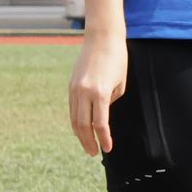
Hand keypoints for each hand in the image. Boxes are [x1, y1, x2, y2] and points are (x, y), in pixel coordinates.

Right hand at [68, 32, 126, 155]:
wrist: (102, 37)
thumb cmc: (117, 58)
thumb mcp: (120, 82)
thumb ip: (110, 101)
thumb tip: (101, 114)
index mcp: (100, 93)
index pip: (100, 124)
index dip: (103, 138)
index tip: (108, 148)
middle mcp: (84, 92)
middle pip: (83, 125)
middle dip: (88, 141)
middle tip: (94, 153)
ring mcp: (75, 89)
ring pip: (74, 118)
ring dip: (80, 134)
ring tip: (87, 145)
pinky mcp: (71, 85)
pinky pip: (72, 108)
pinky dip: (75, 121)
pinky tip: (81, 129)